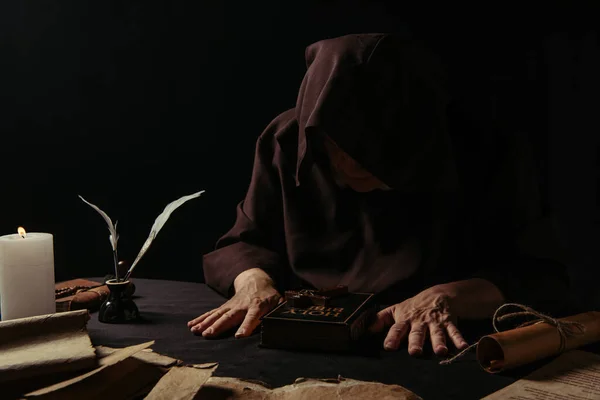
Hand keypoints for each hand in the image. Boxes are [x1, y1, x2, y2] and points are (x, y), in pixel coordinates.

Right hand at [187, 268, 281, 337]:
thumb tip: (286, 320)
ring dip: (206, 323)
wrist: (256, 280)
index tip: (239, 336)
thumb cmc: (270, 296)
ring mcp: (231, 305)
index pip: (252, 317)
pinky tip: (192, 326)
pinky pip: (212, 313)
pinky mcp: (224, 306)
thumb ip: (281, 311)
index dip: (247, 326)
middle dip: (219, 326)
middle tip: (209, 335)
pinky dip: (201, 319)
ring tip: (197, 332)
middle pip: (230, 316)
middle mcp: (242, 306)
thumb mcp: (279, 302)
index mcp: (258, 306)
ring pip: (218, 314)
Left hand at [369, 279, 503, 355]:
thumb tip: (366, 330)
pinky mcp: (448, 321)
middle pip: (417, 332)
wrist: (437, 294)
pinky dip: (459, 338)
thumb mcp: (396, 310)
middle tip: (415, 352)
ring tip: (441, 352)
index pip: (397, 329)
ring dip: (439, 342)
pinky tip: (463, 346)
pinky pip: (454, 330)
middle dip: (416, 342)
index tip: (388, 347)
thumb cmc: (413, 306)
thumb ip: (381, 320)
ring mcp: (435, 322)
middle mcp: (420, 322)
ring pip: (437, 333)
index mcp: (406, 319)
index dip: (392, 337)